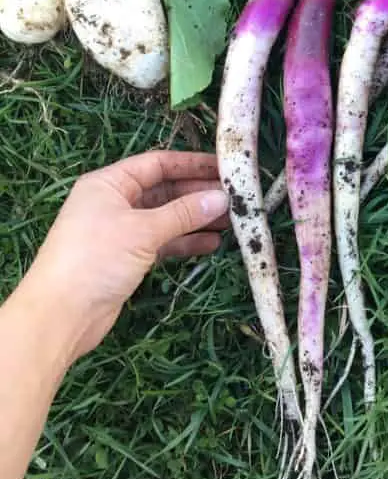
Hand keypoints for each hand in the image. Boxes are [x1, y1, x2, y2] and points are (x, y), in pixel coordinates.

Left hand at [22, 150, 228, 363]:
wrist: (60, 315)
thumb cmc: (95, 259)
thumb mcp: (142, 230)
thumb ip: (184, 213)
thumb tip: (222, 198)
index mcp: (110, 183)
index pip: (158, 163)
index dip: (192, 164)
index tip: (225, 166)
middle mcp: (116, 202)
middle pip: (165, 190)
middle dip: (199, 194)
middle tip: (236, 198)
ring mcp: (122, 230)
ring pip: (167, 217)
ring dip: (196, 218)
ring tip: (232, 221)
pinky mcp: (128, 257)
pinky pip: (163, 241)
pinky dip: (185, 241)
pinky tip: (212, 244)